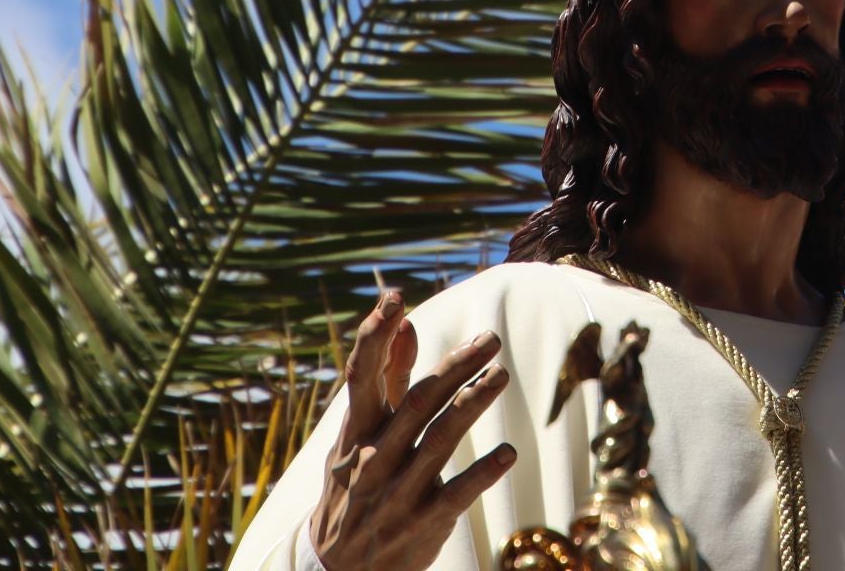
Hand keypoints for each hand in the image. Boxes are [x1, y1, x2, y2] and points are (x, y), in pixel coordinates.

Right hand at [309, 289, 516, 569]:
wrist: (336, 570)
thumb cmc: (356, 485)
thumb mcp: (362, 434)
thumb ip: (389, 379)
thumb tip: (409, 323)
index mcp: (357, 430)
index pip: (361, 376)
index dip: (374, 337)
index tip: (394, 300)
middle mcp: (373, 457)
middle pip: (416, 403)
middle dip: (454, 367)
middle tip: (490, 339)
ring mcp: (396, 493)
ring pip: (438, 441)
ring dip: (472, 405)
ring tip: (501, 377)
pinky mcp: (422, 524)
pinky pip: (456, 496)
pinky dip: (482, 473)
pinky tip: (508, 452)